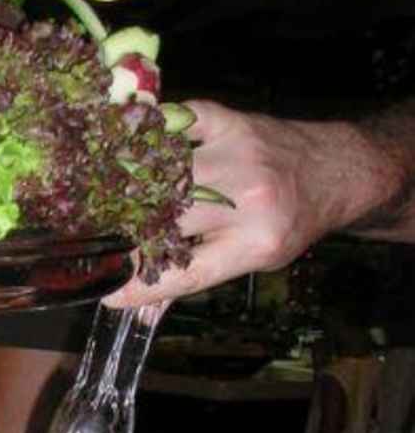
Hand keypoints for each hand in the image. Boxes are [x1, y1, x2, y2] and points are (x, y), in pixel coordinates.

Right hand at [106, 101, 403, 308]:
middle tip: (99, 244)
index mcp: (254, 243)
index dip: (143, 286)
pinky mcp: (231, 123)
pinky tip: (133, 150)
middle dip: (129, 236)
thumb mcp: (254, 259)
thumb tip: (139, 309)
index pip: (185, 273)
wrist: (334, 170)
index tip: (109, 293)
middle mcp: (247, 201)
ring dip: (132, 188)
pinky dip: (152, 135)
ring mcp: (238, 156)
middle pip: (169, 221)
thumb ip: (196, 277)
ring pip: (165, 175)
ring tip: (107, 201)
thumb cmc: (290, 221)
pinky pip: (178, 123)